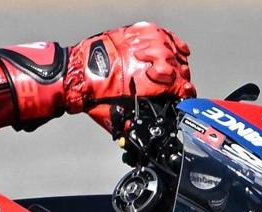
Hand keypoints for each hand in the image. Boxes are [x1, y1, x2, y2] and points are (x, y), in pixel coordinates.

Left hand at [64, 22, 194, 133]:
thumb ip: (137, 122)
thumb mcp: (119, 117)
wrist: (76, 75)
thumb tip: (149, 128)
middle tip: (177, 87)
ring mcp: (146, 44)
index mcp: (150, 84)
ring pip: (173, 52)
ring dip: (176, 63)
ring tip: (173, 71)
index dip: (185, 94)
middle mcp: (151, 61)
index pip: (182, 87)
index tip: (185, 98)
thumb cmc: (94, 97)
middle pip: (180, 69)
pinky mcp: (138, 32)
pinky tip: (176, 48)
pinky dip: (172, 42)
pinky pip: (163, 34)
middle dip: (181, 80)